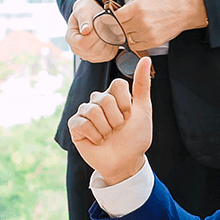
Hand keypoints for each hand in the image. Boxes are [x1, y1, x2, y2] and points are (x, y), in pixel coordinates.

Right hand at [66, 0, 119, 61]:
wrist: (90, 15)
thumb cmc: (86, 11)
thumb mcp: (84, 11)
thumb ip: (84, 20)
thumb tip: (85, 30)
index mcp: (70, 38)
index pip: (82, 43)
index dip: (94, 36)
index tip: (100, 25)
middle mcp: (76, 49)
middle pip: (93, 50)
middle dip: (103, 38)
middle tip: (107, 26)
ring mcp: (86, 55)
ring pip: (102, 54)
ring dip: (109, 41)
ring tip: (108, 30)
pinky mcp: (97, 58)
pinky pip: (108, 55)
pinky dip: (113, 46)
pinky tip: (110, 36)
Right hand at [66, 55, 153, 184]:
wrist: (126, 161)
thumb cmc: (135, 137)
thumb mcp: (144, 110)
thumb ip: (142, 84)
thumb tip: (145, 58)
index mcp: (113, 95)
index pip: (117, 85)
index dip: (126, 103)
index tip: (129, 116)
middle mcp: (97, 101)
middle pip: (105, 99)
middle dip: (116, 119)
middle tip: (118, 129)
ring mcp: (85, 112)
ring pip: (93, 111)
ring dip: (106, 129)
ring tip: (108, 136)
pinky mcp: (75, 126)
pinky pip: (82, 123)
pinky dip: (95, 136)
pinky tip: (97, 140)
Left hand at [116, 0, 206, 50]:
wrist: (187, 8)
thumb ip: (130, 4)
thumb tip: (119, 12)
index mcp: (137, 8)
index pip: (113, 18)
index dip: (109, 19)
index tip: (108, 19)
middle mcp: (141, 23)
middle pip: (118, 30)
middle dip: (116, 26)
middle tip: (117, 23)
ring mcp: (147, 34)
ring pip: (125, 39)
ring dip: (125, 34)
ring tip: (130, 27)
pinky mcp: (153, 42)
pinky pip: (135, 45)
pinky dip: (133, 41)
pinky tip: (137, 33)